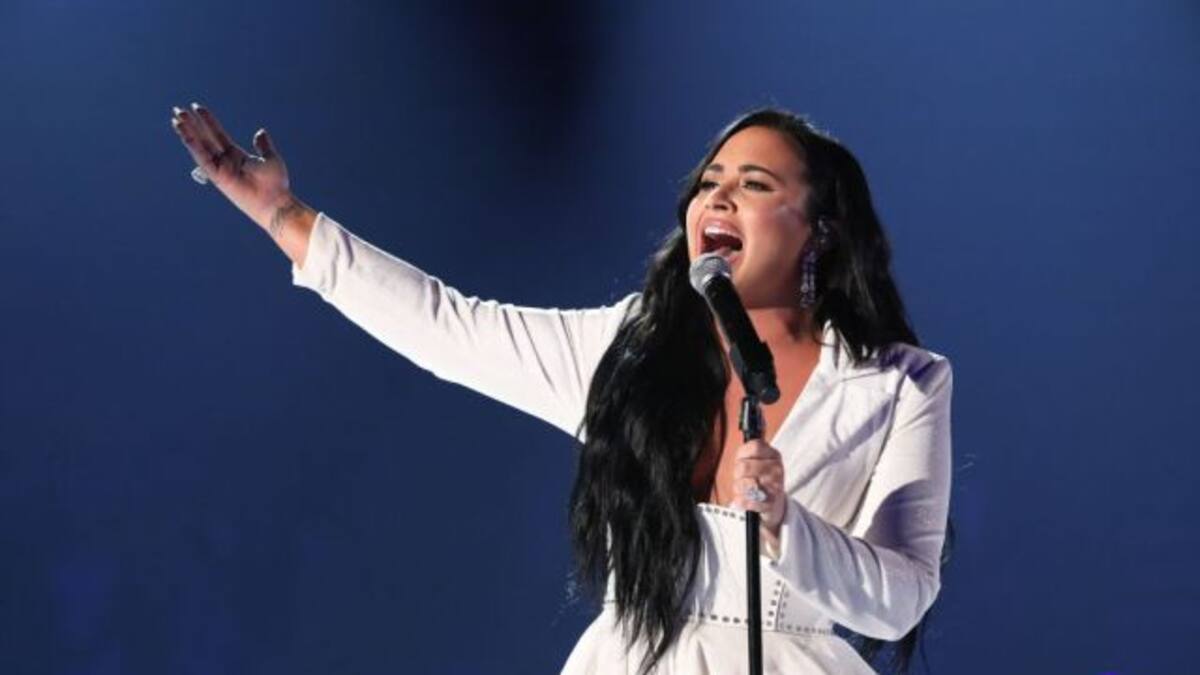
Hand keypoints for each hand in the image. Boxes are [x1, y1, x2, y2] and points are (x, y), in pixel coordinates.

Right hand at [170, 102, 293, 230]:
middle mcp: (225, 161)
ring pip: (199, 147)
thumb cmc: (275, 183)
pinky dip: (193, 146)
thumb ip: (263, 145)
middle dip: (192, 124)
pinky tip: (184, 134)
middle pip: (204, 139)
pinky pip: (202, 159)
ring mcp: (220, 168)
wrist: (274, 200)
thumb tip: (260, 132)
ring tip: (176, 118)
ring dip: (187, 132)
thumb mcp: (270, 158)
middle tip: (178, 110)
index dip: (207, 121)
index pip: (218, 134)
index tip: (197, 108)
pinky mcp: (217, 177)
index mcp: (236, 156)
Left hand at [727, 439, 787, 537]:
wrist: (774, 503)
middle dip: (737, 473)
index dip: (742, 453)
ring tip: (745, 488)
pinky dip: (741, 501)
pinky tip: (746, 499)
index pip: (754, 446)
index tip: (742, 459)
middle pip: (743, 466)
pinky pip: (745, 501)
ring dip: (738, 488)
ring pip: (743, 484)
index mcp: (774, 455)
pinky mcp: (770, 504)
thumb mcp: (759, 460)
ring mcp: (775, 487)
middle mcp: (776, 470)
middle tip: (742, 477)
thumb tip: (751, 425)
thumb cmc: (761, 478)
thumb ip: (750, 449)